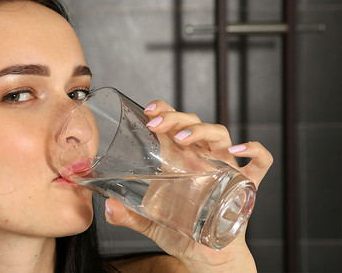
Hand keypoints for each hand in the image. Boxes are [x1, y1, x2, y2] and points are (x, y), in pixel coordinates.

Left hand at [104, 100, 272, 271]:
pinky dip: (255, 151)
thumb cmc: (179, 233)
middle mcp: (204, 158)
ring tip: (183, 138)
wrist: (204, 257)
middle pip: (196, 124)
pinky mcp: (246, 185)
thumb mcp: (148, 222)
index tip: (149, 112)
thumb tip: (107, 208)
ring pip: (221, 135)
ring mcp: (226, 169)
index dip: (165, 111)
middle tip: (157, 125)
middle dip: (177, 118)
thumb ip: (127, 215)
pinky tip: (237, 150)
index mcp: (182, 159)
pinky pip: (260, 162)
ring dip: (203, 130)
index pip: (175, 124)